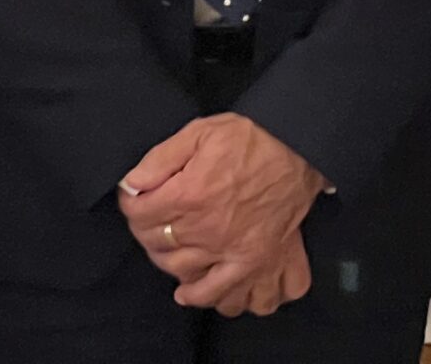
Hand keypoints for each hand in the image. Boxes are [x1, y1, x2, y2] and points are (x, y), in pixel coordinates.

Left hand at [119, 115, 324, 310]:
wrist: (299, 150)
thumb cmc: (251, 139)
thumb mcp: (200, 132)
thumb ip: (160, 158)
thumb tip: (131, 183)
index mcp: (190, 195)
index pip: (139, 213)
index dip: (130, 202)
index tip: (134, 198)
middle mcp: (207, 230)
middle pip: (156, 245)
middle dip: (146, 232)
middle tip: (152, 220)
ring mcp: (231, 252)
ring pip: (183, 275)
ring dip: (169, 264)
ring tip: (170, 250)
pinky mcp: (255, 263)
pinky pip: (226, 295)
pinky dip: (207, 298)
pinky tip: (194, 289)